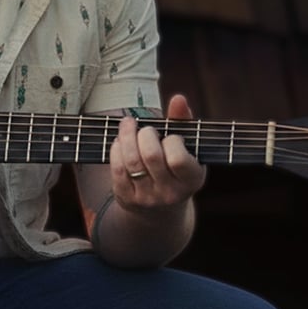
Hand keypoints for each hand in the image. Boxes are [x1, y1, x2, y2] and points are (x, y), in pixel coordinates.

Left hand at [109, 94, 206, 214]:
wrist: (161, 209)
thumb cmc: (175, 167)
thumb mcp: (186, 148)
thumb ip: (182, 122)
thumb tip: (178, 98)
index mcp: (192, 179)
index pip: (178, 158)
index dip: (171, 142)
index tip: (170, 137)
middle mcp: (171, 192)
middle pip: (151, 156)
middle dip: (144, 134)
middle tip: (145, 129)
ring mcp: (148, 197)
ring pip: (131, 161)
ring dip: (126, 136)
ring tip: (127, 125)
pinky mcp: (127, 198)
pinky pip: (117, 169)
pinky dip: (116, 150)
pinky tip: (120, 142)